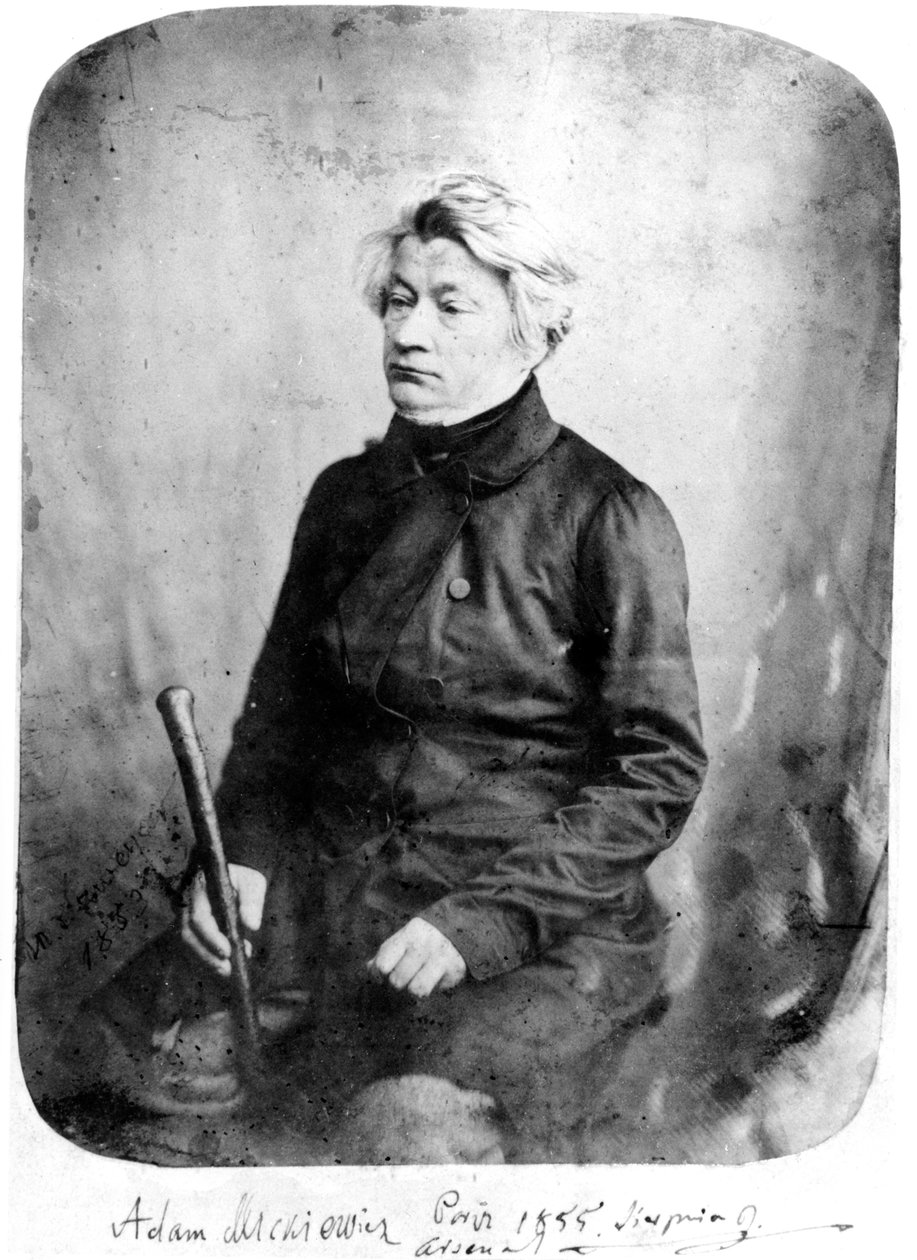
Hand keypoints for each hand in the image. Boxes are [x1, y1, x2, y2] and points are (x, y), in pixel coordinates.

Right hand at [180, 863, 266, 977]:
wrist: (230, 878)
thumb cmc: (242, 879)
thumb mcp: (252, 882)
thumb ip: (253, 901)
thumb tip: (252, 925)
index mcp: (199, 886)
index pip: (198, 916)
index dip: (211, 937)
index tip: (227, 952)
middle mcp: (184, 901)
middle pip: (188, 934)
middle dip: (207, 955)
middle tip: (227, 970)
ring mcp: (181, 914)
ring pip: (187, 944)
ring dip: (205, 960)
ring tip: (227, 972)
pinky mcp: (185, 926)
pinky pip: (189, 946)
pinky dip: (204, 958)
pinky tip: (222, 966)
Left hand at [367, 917, 467, 997]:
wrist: (461, 929)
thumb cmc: (423, 939)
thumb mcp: (404, 940)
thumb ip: (385, 954)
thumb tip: (369, 969)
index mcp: (408, 934)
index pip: (383, 964)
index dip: (379, 974)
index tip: (383, 974)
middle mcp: (424, 945)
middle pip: (397, 980)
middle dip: (398, 981)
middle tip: (406, 974)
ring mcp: (440, 958)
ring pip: (415, 990)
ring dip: (413, 988)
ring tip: (417, 980)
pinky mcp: (454, 971)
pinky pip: (433, 991)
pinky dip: (430, 989)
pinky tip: (434, 978)